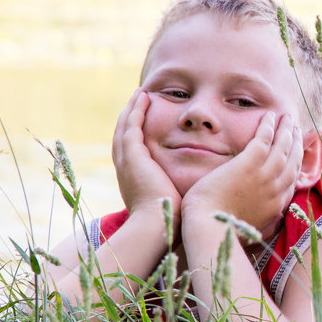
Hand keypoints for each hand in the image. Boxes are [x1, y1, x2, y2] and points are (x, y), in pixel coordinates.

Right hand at [112, 89, 180, 219]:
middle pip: (123, 134)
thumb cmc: (170, 222)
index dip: (136, 132)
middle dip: (130, 116)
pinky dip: (136, 110)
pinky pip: (132, 125)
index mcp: (133, 179)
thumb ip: (179, 192)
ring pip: (125, 126)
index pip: (131, 149)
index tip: (145, 120)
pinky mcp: (133, 155)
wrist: (157, 228)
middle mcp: (125, 168)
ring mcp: (126, 161)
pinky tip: (144, 97)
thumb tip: (197, 192)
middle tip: (139, 99)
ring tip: (141, 93)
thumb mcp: (172, 202)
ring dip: (132, 108)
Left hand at [182, 112, 302, 240]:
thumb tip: (273, 215)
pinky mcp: (248, 165)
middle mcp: (276, 189)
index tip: (297, 151)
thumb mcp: (253, 228)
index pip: (293, 179)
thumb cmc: (224, 229)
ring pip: (282, 147)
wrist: (210, 227)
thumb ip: (265, 219)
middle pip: (292, 160)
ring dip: (286, 130)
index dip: (297, 161)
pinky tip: (270, 115)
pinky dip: (269, 126)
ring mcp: (264, 176)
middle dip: (296, 142)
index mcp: (277, 205)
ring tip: (287, 118)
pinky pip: (263, 140)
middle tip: (296, 128)